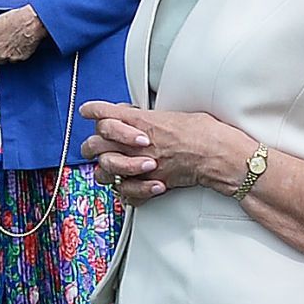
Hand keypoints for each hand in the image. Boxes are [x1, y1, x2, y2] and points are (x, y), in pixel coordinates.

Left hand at [0, 3, 46, 64]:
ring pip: (6, 60)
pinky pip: (16, 59)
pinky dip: (17, 53)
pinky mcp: (23, 58)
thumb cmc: (14, 20)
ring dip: (7, 54)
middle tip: (3, 40)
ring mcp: (13, 58)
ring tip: (12, 40)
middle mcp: (2, 56)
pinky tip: (19, 42)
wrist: (33, 21)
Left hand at [81, 101, 252, 203]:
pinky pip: (124, 192)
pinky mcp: (146, 185)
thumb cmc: (202, 132)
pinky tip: (130, 186)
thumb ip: (146, 117)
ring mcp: (137, 165)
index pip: (101, 113)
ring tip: (112, 168)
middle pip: (94, 143)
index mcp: (138, 121)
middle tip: (93, 146)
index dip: (92, 111)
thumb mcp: (171, 114)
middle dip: (92, 145)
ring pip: (104, 168)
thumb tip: (136, 116)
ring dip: (106, 168)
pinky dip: (126, 191)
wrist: (216, 155)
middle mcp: (133, 143)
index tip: (88, 112)